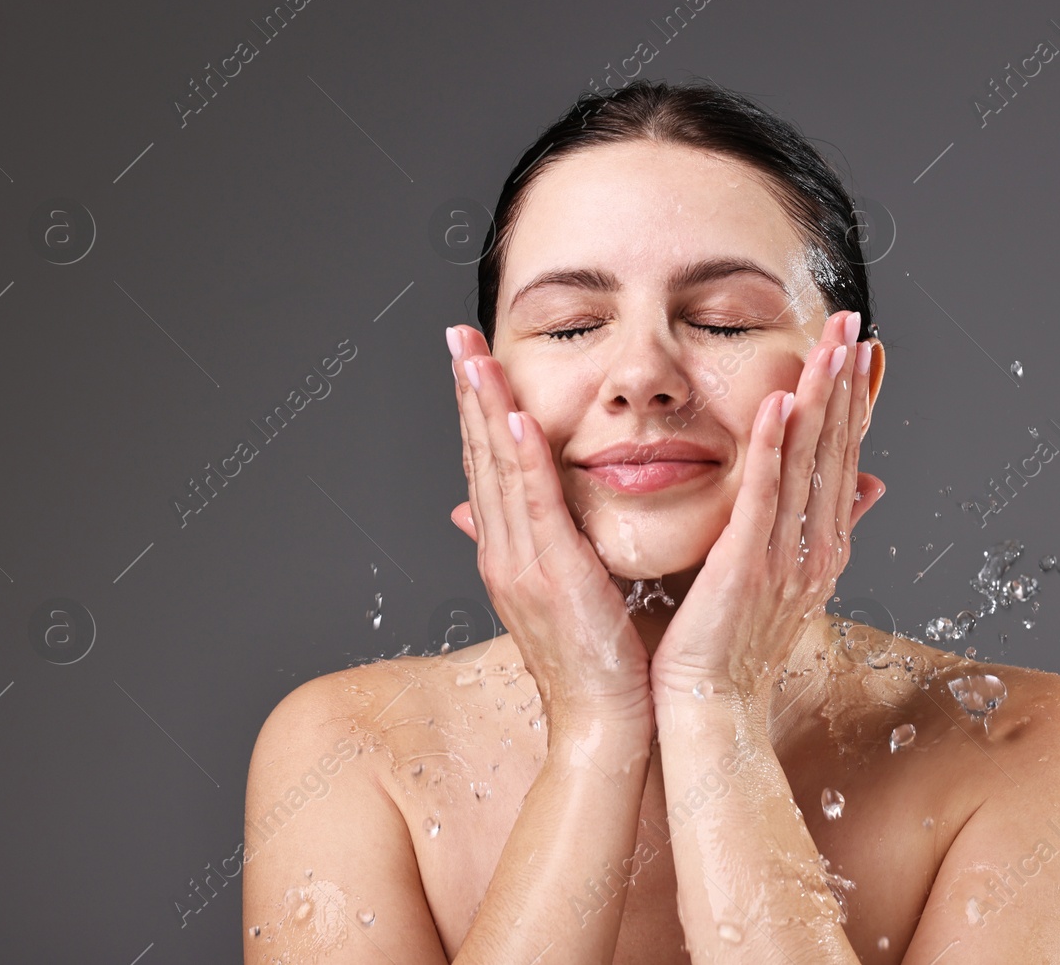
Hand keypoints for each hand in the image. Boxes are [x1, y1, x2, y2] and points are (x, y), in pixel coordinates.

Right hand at [446, 325, 652, 730]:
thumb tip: (536, 522)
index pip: (487, 467)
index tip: (472, 360)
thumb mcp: (564, 595)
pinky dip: (521, 463)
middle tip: (457, 335)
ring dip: (485, 409)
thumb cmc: (598, 662)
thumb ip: (546, 547)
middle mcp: (503, 554)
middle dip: (469, 393)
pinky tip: (514, 421)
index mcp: (509, 555)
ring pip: (498, 473)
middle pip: (480, 458)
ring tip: (474, 356)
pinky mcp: (552, 577)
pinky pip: (535, 510)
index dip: (477, 411)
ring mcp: (521, 566)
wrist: (602, 723)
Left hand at [649, 310, 884, 704]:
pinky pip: (764, 495)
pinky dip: (774, 446)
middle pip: (837, 448)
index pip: (843, 457)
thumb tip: (867, 487)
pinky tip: (779, 401)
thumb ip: (814, 528)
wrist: (711, 709)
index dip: (854, 400)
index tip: (861, 350)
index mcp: (822, 548)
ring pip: (810, 461)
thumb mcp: (784, 581)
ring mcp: (787, 556)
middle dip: (846, 382)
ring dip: (821, 397)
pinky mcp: (748, 565)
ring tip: (829, 343)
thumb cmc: (731, 649)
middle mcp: (816, 547)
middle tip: (854, 323)